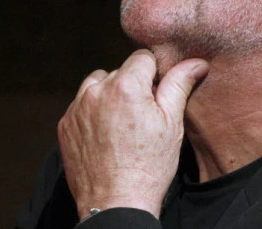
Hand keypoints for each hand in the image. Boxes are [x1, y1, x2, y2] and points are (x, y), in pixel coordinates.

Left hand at [57, 50, 208, 218]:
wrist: (115, 204)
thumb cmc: (148, 167)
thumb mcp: (172, 124)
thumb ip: (179, 85)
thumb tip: (196, 62)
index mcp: (126, 85)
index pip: (143, 58)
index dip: (154, 74)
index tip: (156, 95)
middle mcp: (97, 91)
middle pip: (120, 71)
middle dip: (131, 86)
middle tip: (141, 116)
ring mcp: (77, 107)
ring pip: (97, 84)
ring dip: (109, 95)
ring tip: (122, 124)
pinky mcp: (65, 124)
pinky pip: (81, 105)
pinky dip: (92, 113)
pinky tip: (105, 135)